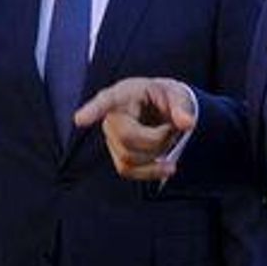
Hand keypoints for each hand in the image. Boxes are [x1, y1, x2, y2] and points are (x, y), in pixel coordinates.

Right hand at [74, 77, 194, 180]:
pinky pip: (128, 171)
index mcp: (124, 93)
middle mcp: (111, 115)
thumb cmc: (166, 98)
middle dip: (156, 139)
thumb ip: (182, 106)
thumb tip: (187, 123)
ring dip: (156, 154)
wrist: (163, 111)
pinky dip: (151, 172)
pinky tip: (168, 167)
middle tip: (173, 130)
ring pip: (128, 157)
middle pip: (126, 137)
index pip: (106, 101)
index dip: (92, 110)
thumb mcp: (177, 94)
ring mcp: (111, 137)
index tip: (79, 120)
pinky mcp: (117, 155)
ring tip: (169, 139)